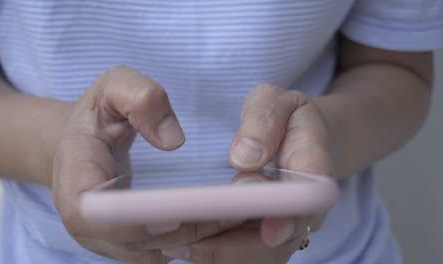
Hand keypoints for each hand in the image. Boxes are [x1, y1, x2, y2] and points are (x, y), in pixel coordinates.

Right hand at [53, 66, 239, 262]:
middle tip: (233, 211)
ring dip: (195, 238)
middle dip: (183, 230)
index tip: (174, 216)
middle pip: (130, 240)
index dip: (128, 221)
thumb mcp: (115, 87)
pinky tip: (221, 220)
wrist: (82, 143)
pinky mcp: (126, 244)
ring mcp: (104, 236)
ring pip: (151, 251)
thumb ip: (141, 98)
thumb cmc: (99, 114)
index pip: (88, 211)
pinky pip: (160, 252)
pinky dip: (193, 241)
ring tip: (237, 214)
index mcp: (74, 173)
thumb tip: (173, 140)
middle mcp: (83, 217)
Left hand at [161, 85, 335, 262]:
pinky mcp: (272, 232)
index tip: (270, 233)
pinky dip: (218, 252)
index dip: (292, 217)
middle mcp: (306, 203)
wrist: (305, 137)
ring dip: (221, 254)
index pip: (310, 194)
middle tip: (184, 243)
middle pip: (283, 239)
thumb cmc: (286, 116)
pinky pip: (249, 252)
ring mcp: (290, 222)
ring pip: (264, 254)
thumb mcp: (275, 100)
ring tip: (175, 246)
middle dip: (237, 247)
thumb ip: (263, 120)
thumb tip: (243, 159)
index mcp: (312, 162)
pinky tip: (184, 244)